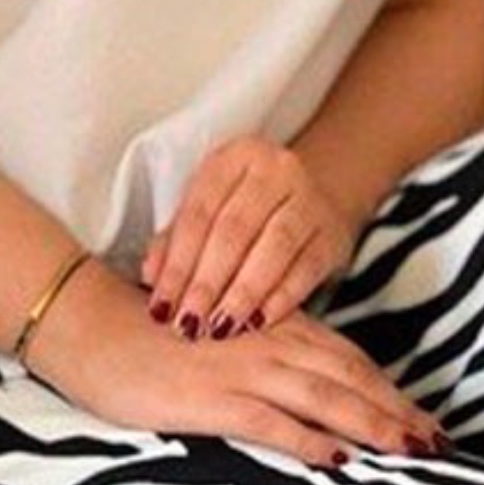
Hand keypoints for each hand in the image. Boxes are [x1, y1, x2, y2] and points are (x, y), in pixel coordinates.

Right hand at [26, 257, 449, 468]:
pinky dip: (306, 439)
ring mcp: (242, 370)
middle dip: (398, 412)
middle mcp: (269, 344)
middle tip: (438, 444)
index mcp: (276, 332)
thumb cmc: (157, 343)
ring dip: (371, 424)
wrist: (92, 328)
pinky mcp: (212, 397)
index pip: (350, 363)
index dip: (393, 393)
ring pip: (324, 396)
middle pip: (350, 379)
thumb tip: (311, 404)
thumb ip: (269, 368)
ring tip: (408, 450)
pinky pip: (270, 421)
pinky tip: (337, 459)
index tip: (427, 424)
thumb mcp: (225, 350)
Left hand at [141, 134, 364, 339]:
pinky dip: (282, 298)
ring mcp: (308, 200)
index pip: (199, 211)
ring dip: (244, 293)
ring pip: (273, 248)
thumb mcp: (210, 211)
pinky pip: (306, 269)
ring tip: (221, 327)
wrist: (312, 202)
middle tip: (190, 322)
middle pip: (234, 230)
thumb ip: (177, 240)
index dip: (179, 262)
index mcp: (234, 157)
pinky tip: (259, 322)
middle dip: (208, 282)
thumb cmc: (250, 211)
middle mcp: (275, 169)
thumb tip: (151, 276)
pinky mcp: (332, 234)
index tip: (163, 304)